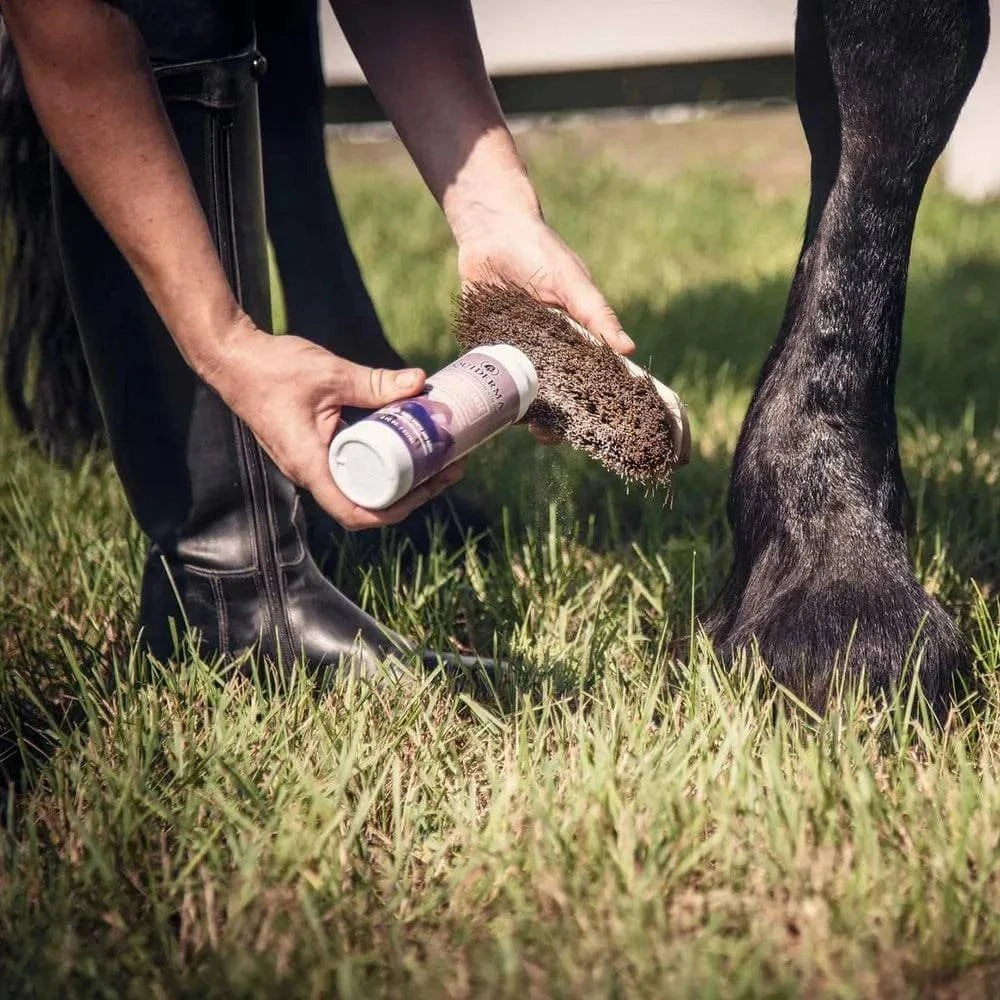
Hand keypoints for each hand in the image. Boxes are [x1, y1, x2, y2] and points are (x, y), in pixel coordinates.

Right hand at [205, 318, 463, 529]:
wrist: (233, 360)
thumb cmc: (271, 369)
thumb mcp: (330, 373)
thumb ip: (374, 382)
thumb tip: (419, 383)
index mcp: (309, 464)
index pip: (353, 511)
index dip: (393, 511)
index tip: (428, 490)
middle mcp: (309, 472)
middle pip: (366, 504)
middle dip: (411, 495)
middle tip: (448, 468)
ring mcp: (311, 464)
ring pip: (362, 488)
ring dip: (400, 481)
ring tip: (439, 459)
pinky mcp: (314, 451)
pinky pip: (353, 468)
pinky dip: (382, 463)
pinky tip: (407, 444)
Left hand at [453, 205, 633, 442]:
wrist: (490, 229)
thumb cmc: (540, 250)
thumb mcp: (572, 281)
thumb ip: (596, 314)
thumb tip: (628, 349)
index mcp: (571, 339)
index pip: (584, 380)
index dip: (588, 405)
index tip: (590, 429)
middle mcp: (543, 349)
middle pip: (549, 395)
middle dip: (550, 419)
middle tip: (547, 433)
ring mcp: (513, 350)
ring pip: (518, 391)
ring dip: (518, 411)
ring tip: (519, 422)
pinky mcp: (483, 344)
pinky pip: (486, 374)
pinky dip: (487, 390)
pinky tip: (489, 405)